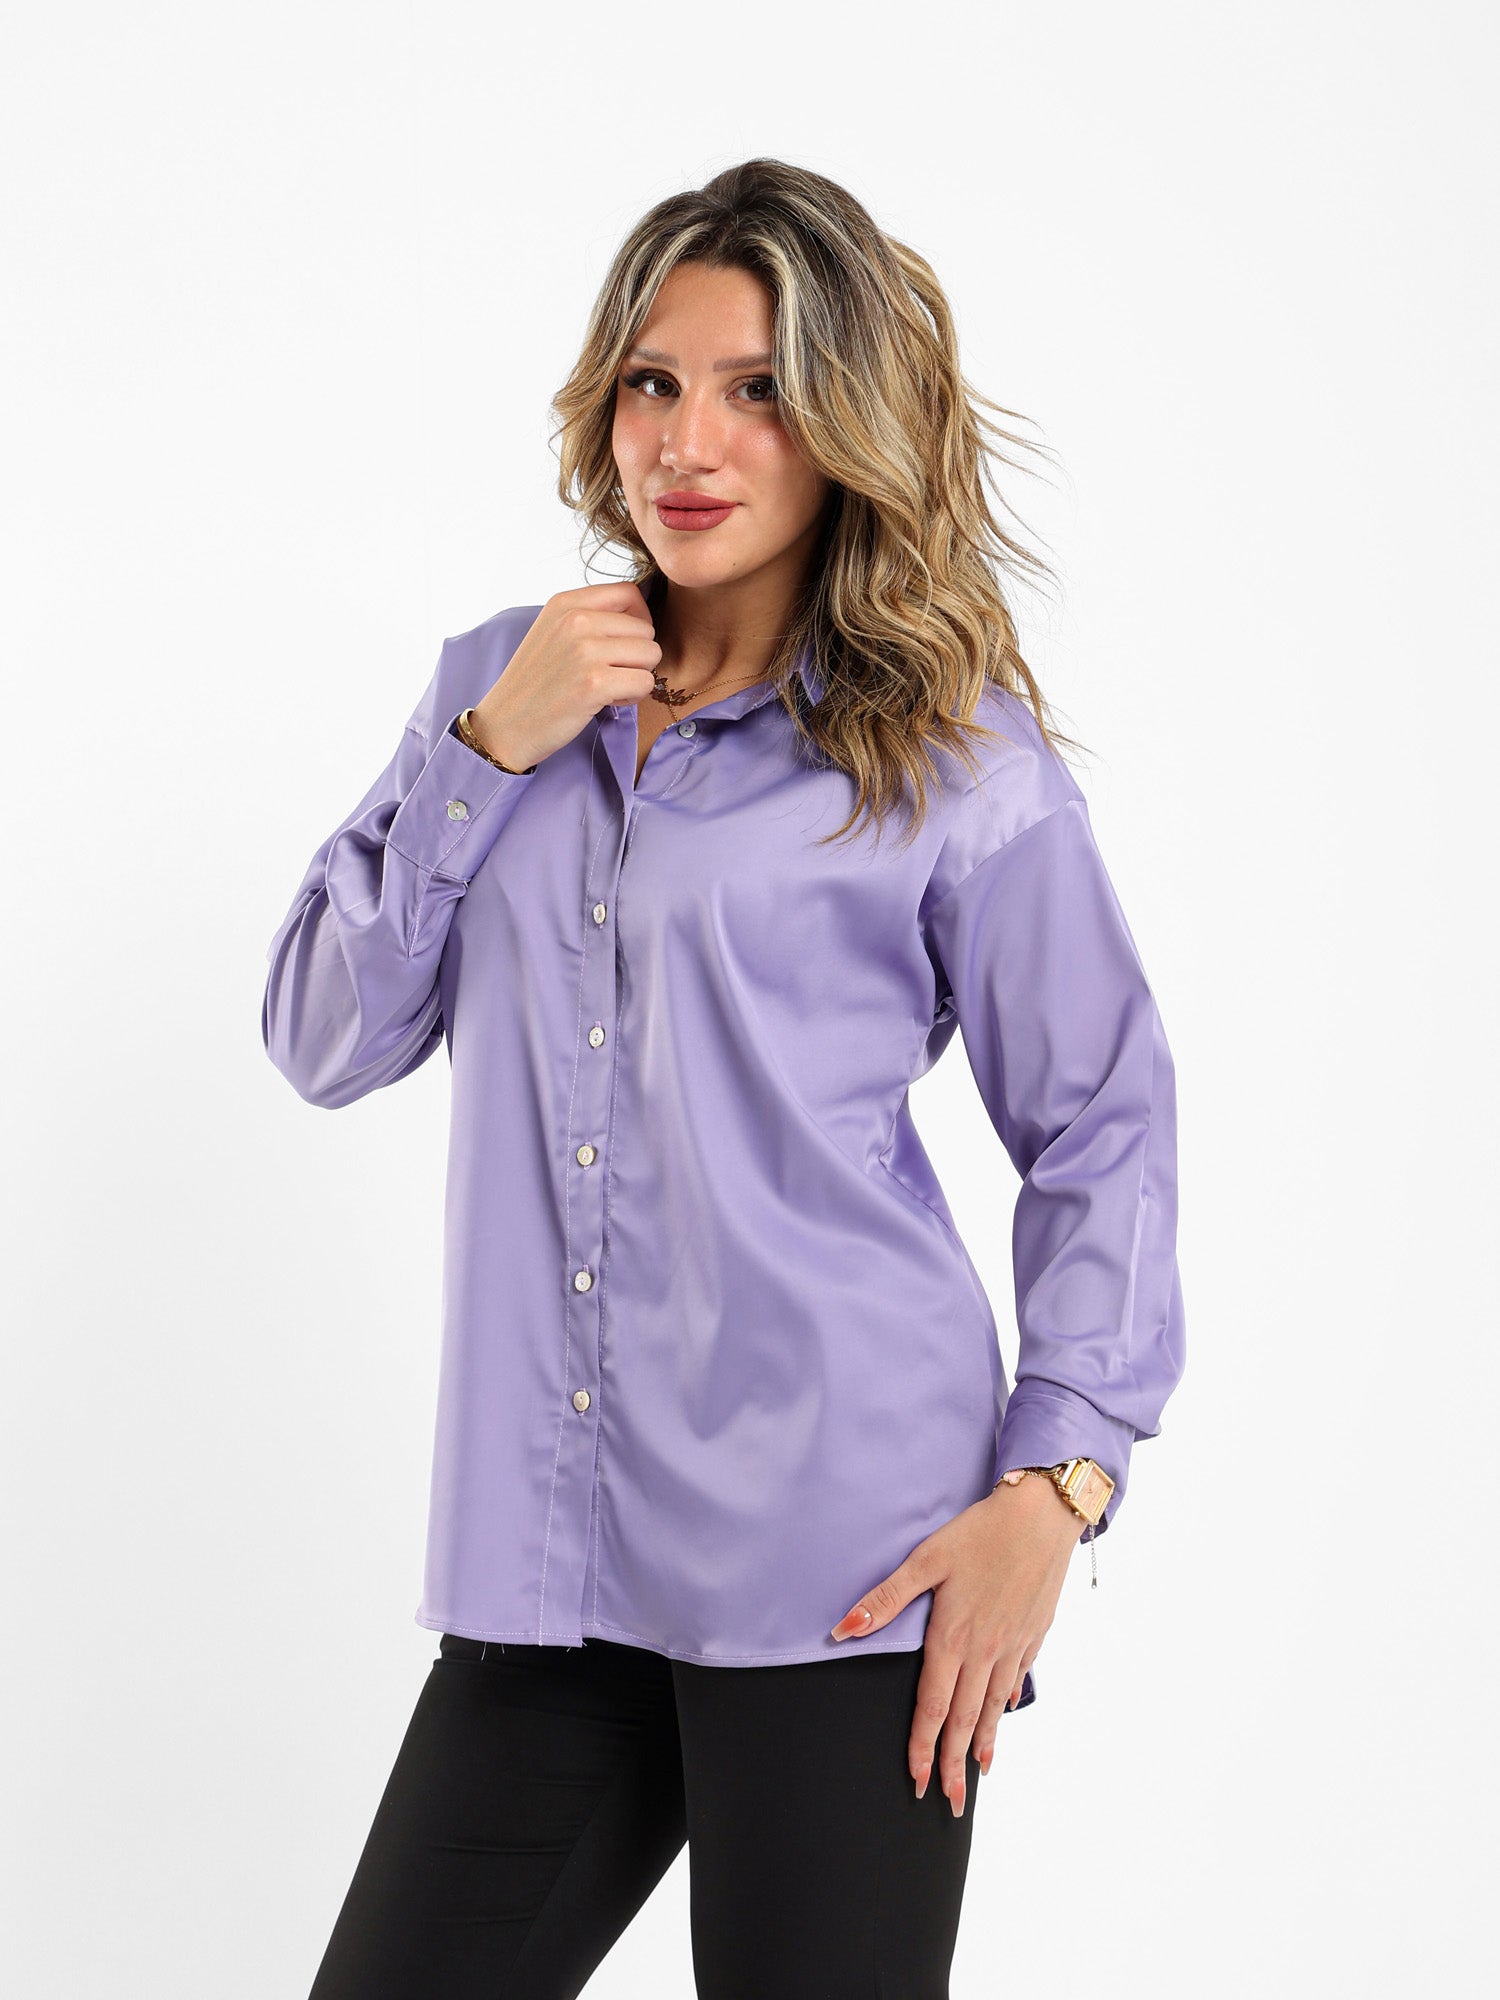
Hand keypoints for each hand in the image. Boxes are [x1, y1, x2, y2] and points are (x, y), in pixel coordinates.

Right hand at [467, 581, 662, 771]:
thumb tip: (639, 616)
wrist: (505, 725)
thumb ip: (589, 617)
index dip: (637, 621)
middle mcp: (575, 619)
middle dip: (636, 656)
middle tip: (608, 674)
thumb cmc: (534, 684)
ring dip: (636, 676)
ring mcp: (585, 651)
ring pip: (651, 654)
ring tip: (607, 687)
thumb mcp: (552, 632)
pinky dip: (632, 697)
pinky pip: (644, 682)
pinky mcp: (593, 683)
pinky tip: (605, 701)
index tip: (622, 644)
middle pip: (646, 628)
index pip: (629, 594)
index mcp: (565, 603)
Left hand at [829, 1475, 1081, 1816]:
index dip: (922, 1747)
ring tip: (977, 1775)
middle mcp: (985, 1650)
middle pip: (964, 1720)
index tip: (916, 1780)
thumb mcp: (927, 1559)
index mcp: (953, 1637)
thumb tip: (843, 1629)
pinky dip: (1005, 1706)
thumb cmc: (980, 1532)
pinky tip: (1000, 1716)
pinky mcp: (1033, 1632)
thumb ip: (886, 1599)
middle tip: (948, 1803)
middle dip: (954, 1764)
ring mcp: (1013, 1645)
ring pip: (992, 1707)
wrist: (1043, 1516)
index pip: (932, 1707)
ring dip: (982, 1744)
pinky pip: (1015, 1680)